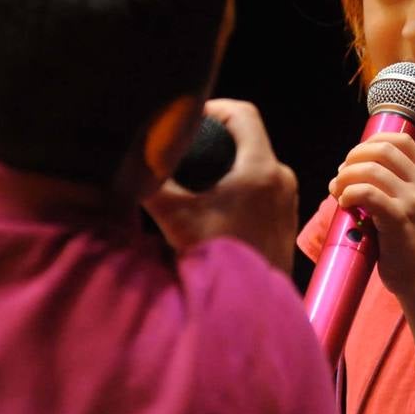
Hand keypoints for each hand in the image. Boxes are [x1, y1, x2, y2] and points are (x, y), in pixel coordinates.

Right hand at [144, 99, 297, 273]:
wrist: (250, 307)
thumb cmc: (217, 259)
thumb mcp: (175, 218)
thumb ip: (151, 184)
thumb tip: (127, 161)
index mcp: (261, 169)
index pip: (243, 113)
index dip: (214, 106)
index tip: (191, 117)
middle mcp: (281, 177)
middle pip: (249, 136)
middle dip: (217, 134)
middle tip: (188, 142)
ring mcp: (287, 198)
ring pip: (256, 160)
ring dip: (228, 159)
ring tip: (198, 171)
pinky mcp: (285, 216)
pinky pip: (262, 183)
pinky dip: (239, 180)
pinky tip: (215, 198)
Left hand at [328, 132, 414, 296]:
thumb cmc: (407, 244)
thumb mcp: (408, 206)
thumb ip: (390, 185)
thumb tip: (350, 168)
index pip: (400, 139)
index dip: (371, 141)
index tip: (354, 158)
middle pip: (382, 149)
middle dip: (353, 158)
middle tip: (340, 177)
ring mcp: (413, 201)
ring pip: (371, 170)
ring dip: (346, 177)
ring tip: (338, 192)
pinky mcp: (399, 219)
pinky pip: (367, 193)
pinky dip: (349, 193)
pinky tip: (344, 204)